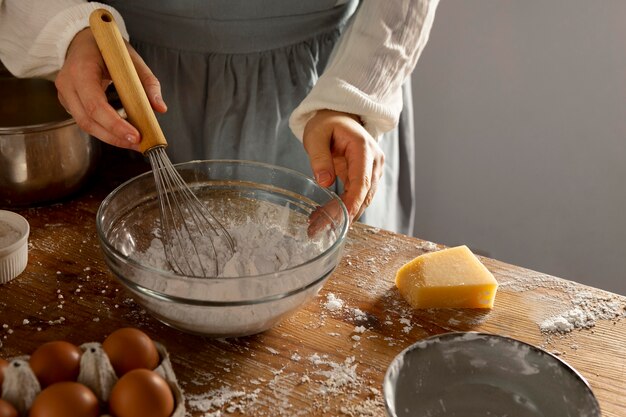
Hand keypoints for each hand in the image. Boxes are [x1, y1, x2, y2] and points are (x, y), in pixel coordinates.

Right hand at [55, 28, 166, 150]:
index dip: (115, 125)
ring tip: (134, 142)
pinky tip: (122, 132)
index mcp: (81, 70)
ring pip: (86, 125)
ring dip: (111, 137)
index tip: (136, 136)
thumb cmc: (107, 48)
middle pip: (88, 122)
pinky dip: (105, 129)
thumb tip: (160, 108)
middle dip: (115, 137)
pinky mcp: (68, 102)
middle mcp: (68, 84)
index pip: (95, 105)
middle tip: (139, 144)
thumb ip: (148, 82)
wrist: (83, 40)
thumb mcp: (131, 58)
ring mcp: (65, 95)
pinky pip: (86, 121)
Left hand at [303, 109, 384, 225]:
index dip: (353, 203)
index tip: (342, 219)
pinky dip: (342, 207)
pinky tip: (324, 215)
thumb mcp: (316, 135)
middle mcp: (374, 161)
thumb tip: (324, 181)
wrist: (339, 115)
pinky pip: (357, 196)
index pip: (362, 181)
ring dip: (342, 214)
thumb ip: (319, 157)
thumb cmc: (327, 123)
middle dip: (344, 214)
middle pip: (364, 195)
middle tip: (318, 228)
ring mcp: (373, 170)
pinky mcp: (366, 177)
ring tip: (317, 225)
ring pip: (362, 199)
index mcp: (363, 148)